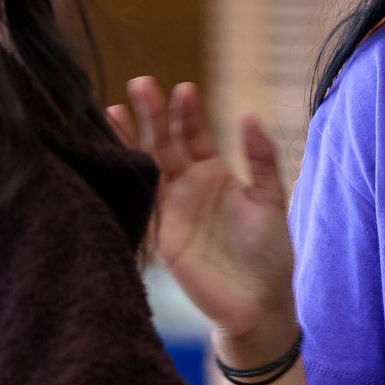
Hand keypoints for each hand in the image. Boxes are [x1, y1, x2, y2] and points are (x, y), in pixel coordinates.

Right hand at [107, 76, 298, 356]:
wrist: (258, 301)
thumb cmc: (269, 253)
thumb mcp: (271, 198)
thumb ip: (261, 158)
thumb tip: (248, 115)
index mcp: (214, 174)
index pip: (194, 134)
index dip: (188, 112)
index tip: (184, 88)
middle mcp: (188, 187)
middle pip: (164, 142)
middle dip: (153, 114)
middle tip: (141, 83)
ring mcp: (170, 209)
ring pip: (145, 165)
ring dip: (130, 139)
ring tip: (114, 108)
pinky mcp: (160, 233)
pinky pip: (140, 199)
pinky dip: (127, 177)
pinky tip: (113, 155)